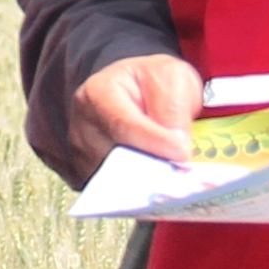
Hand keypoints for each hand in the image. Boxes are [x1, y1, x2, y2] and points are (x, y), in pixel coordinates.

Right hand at [65, 53, 205, 187]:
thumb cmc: (153, 81)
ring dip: (150, 183)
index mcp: (97, 93)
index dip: (153, 141)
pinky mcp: (93, 177)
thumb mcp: (171, 76)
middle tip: (185, 174)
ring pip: (118, 180)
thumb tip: (176, 148)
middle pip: (117, 158)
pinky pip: (118, 192)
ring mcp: (85, 155)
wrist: (138, 91)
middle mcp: (83, 126)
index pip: (122, 124)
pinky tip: (163, 186)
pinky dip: (142, 192)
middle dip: (153, 167)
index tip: (182, 154)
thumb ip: (173, 106)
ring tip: (177, 180)